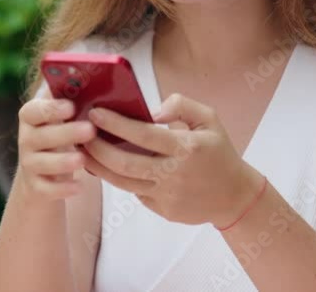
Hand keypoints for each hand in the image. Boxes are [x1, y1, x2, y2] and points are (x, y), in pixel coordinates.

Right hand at [15, 97, 97, 202]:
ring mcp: (29, 164)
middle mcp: (26, 139)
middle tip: (90, 130)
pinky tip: (78, 186)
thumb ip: (74, 97)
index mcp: (32, 116)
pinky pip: (45, 189)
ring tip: (83, 158)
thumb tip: (101, 78)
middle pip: (40, 136)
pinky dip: (60, 189)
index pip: (34, 110)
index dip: (50, 108)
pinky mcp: (35, 187)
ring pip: (41, 163)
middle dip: (65, 132)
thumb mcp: (65, 115)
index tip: (71, 106)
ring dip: (62, 161)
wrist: (44, 171)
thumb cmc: (62, 132)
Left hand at [79, 93, 266, 227]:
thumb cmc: (219, 152)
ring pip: (122, 182)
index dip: (115, 124)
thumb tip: (152, 110)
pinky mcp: (164, 211)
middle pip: (124, 163)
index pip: (142, 135)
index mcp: (186, 148)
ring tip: (84, 151)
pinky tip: (108, 167)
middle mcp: (174, 174)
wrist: (234, 195)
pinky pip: (136, 193)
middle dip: (96, 147)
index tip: (95, 113)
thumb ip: (181, 105)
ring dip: (98, 166)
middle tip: (81, 133)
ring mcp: (168, 196)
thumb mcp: (210, 119)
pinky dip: (120, 179)